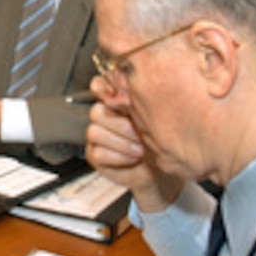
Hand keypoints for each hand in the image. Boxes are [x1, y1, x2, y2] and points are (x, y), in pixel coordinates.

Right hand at [85, 75, 180, 211]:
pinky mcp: (95, 154)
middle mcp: (104, 116)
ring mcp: (97, 135)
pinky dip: (119, 157)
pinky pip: (98, 153)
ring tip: (140, 150)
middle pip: (96, 111)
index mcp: (116, 101)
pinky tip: (132, 159)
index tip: (116, 98)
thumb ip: (140, 101)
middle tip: (141, 134)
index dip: (101, 89)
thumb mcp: (155, 117)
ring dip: (121, 143)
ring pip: (94, 132)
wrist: (161, 170)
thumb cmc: (160, 140)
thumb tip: (135, 85)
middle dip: (121, 125)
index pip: (98, 86)